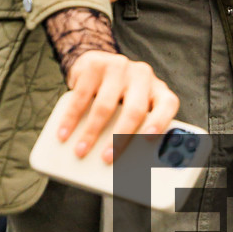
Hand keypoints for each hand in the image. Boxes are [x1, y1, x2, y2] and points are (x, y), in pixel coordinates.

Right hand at [59, 48, 179, 163]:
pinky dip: (71, 118)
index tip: (149, 140)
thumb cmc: (120, 97)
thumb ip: (137, 128)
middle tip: (107, 158)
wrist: (97, 64)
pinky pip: (81, 96)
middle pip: (134, 110)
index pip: (168, 104)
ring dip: (91, 133)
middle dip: (119, 138)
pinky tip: (64, 133)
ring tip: (81, 151)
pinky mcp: (95, 64)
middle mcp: (142, 76)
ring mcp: (119, 67)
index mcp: (158, 90)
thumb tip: (127, 167)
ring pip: (105, 106)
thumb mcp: (134, 107)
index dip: (161, 122)